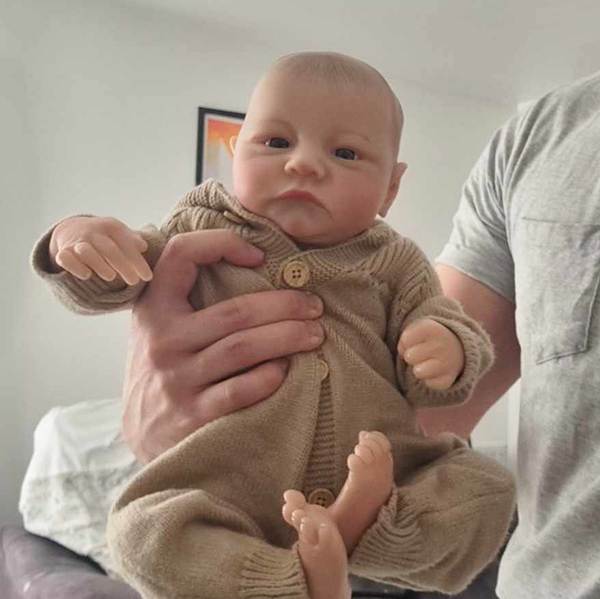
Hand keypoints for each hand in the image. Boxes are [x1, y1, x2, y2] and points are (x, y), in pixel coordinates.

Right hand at [49, 216, 152, 284]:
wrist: (72, 229)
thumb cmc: (105, 237)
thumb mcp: (119, 234)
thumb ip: (132, 241)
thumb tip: (143, 247)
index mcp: (111, 227)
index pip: (126, 244)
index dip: (137, 261)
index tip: (148, 277)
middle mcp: (93, 232)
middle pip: (109, 249)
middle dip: (123, 266)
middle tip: (134, 281)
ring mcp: (77, 242)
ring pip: (86, 251)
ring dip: (99, 264)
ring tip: (111, 277)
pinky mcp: (63, 252)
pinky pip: (66, 258)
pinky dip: (75, 267)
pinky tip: (86, 275)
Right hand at [122, 229, 324, 462]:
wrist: (143, 433)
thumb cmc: (164, 369)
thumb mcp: (160, 328)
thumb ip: (187, 300)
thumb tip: (254, 265)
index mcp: (153, 308)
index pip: (181, 254)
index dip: (222, 244)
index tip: (259, 257)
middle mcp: (161, 341)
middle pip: (235, 312)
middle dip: (285, 306)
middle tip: (314, 307)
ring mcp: (176, 380)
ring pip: (244, 348)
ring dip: (288, 337)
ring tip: (315, 334)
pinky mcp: (193, 416)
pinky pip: (242, 390)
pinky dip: (271, 376)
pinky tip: (287, 370)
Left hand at [397, 319, 464, 390]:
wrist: (456, 347)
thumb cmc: (428, 338)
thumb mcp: (416, 329)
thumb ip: (404, 339)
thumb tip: (405, 355)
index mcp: (432, 329)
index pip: (405, 340)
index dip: (406, 343)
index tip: (416, 341)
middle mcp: (442, 345)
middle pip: (409, 357)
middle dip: (412, 356)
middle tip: (423, 353)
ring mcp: (447, 362)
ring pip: (418, 372)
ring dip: (419, 369)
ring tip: (427, 362)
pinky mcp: (449, 378)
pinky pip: (430, 384)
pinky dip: (430, 380)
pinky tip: (436, 371)